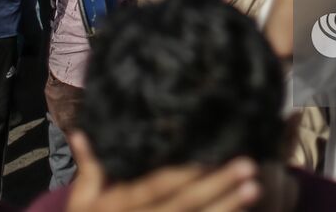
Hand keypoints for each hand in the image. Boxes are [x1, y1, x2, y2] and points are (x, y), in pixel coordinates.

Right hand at [66, 132, 259, 211]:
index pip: (157, 186)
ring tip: (255, 188)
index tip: (210, 156)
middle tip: (249, 167)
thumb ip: (89, 167)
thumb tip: (79, 131)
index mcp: (122, 204)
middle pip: (185, 204)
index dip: (184, 173)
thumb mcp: (81, 202)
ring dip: (228, 208)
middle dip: (218, 186)